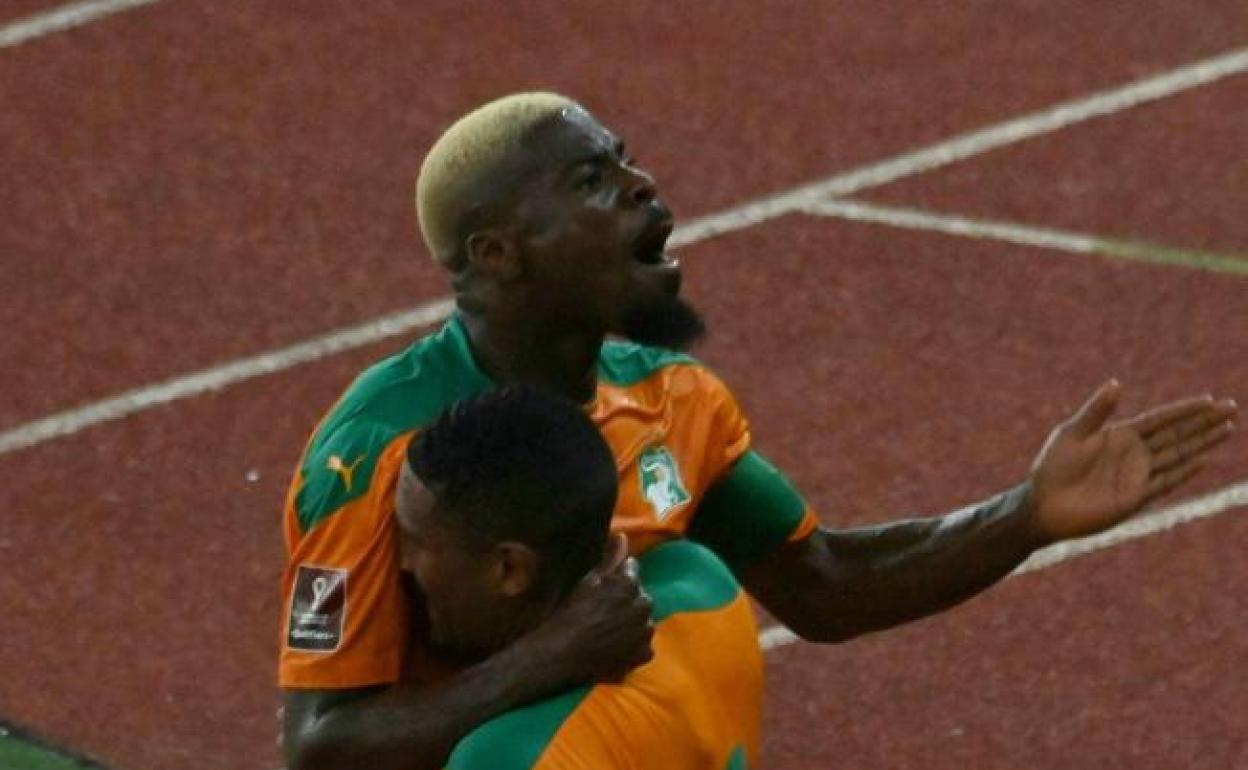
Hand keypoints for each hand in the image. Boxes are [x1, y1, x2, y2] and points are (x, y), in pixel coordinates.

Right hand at [521, 533, 653, 684]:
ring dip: (632, 623)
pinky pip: (643, 645)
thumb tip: (622, 536)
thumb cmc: (571, 613)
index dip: (618, 579)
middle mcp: (644, 605)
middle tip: (605, 612)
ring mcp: (646, 631)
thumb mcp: (588, 581)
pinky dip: (633, 646)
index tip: (604, 588)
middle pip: (639, 597)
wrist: (564, 653)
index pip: (632, 571)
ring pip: (643, 621)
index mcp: (630, 584)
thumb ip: (610, 558)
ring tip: (609, 631)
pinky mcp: (645, 654)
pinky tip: (615, 648)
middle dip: (627, 601)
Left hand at [1027, 380, 1237, 542]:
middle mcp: (1133, 453)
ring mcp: (1137, 475)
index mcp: (1118, 435)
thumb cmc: (1052, 467)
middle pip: (1177, 434)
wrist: (1043, 505)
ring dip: (1202, 442)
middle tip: (1232, 407)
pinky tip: (1204, 460)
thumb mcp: (1072, 434)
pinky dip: (1185, 471)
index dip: (1185, 409)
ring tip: (1228, 429)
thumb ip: (1097, 412)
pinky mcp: (1136, 497)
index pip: (1160, 419)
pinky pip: (1166, 481)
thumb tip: (1116, 383)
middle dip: (1204, 421)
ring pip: (1178, 454)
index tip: (1210, 399)